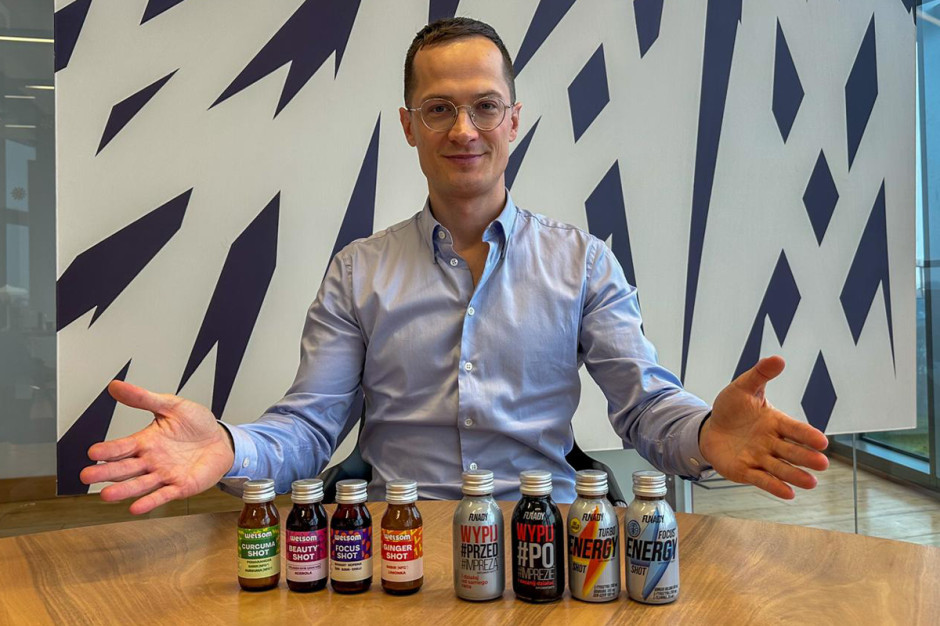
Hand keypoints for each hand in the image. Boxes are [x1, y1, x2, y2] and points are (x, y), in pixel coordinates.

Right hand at [80, 380, 235, 513]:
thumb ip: (144, 398)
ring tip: (106, 495)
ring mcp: (164, 475)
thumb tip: (116, 386)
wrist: (222, 439)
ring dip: (123, 490)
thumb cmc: (196, 424)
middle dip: (106, 472)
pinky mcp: (180, 486)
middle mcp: (151, 460)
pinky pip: (163, 495)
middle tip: (87, 475)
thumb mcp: (172, 405)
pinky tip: (136, 507)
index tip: (93, 452)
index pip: (122, 446)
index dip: (108, 450)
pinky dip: (150, 501)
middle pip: (124, 468)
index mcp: (146, 441)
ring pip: (139, 484)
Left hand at [699, 355, 828, 498]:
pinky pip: (761, 479)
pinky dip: (774, 486)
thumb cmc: (731, 408)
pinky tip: (789, 494)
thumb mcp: (742, 388)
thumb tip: (778, 358)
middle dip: (806, 457)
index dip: (808, 435)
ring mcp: (760, 458)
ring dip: (795, 475)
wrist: (710, 428)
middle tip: (822, 463)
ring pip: (780, 468)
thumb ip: (760, 375)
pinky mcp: (746, 471)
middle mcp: (772, 442)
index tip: (822, 441)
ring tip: (811, 483)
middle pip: (792, 451)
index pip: (795, 429)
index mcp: (775, 422)